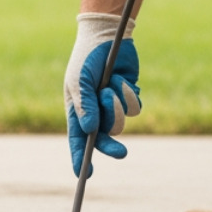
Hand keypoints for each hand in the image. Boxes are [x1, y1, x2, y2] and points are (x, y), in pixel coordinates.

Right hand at [64, 13, 141, 175]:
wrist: (108, 36)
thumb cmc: (87, 58)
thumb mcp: (80, 80)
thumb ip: (85, 104)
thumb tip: (89, 131)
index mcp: (78, 110)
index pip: (77, 139)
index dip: (79, 158)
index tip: (84, 175)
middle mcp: (95, 111)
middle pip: (103, 138)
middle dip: (111, 146)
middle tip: (122, 153)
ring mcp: (113, 104)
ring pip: (121, 121)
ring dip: (117, 105)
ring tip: (110, 85)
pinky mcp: (129, 95)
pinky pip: (134, 106)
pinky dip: (128, 93)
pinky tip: (122, 78)